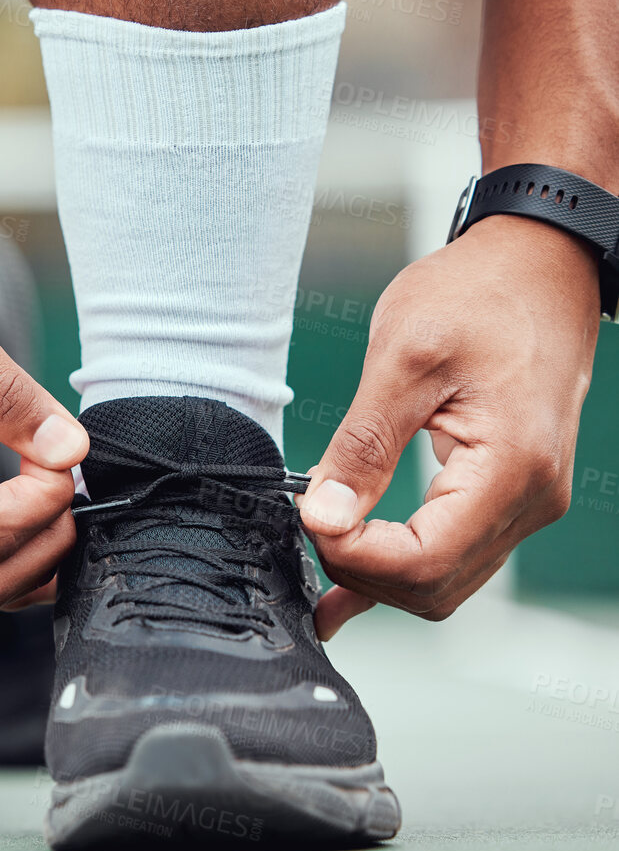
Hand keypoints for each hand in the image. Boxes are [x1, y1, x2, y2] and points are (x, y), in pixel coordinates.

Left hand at [299, 216, 602, 638]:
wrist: (540, 264)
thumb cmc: (483, 294)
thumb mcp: (403, 358)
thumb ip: (361, 445)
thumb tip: (322, 515)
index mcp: (512, 468)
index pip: (423, 562)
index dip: (353, 557)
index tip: (309, 518)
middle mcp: (531, 499)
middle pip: (432, 586)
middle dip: (359, 569)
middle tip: (308, 519)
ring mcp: (525, 502)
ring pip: (441, 581)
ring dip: (376, 572)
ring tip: (323, 534)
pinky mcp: (507, 494)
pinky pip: (451, 555)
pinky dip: (397, 568)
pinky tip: (347, 586)